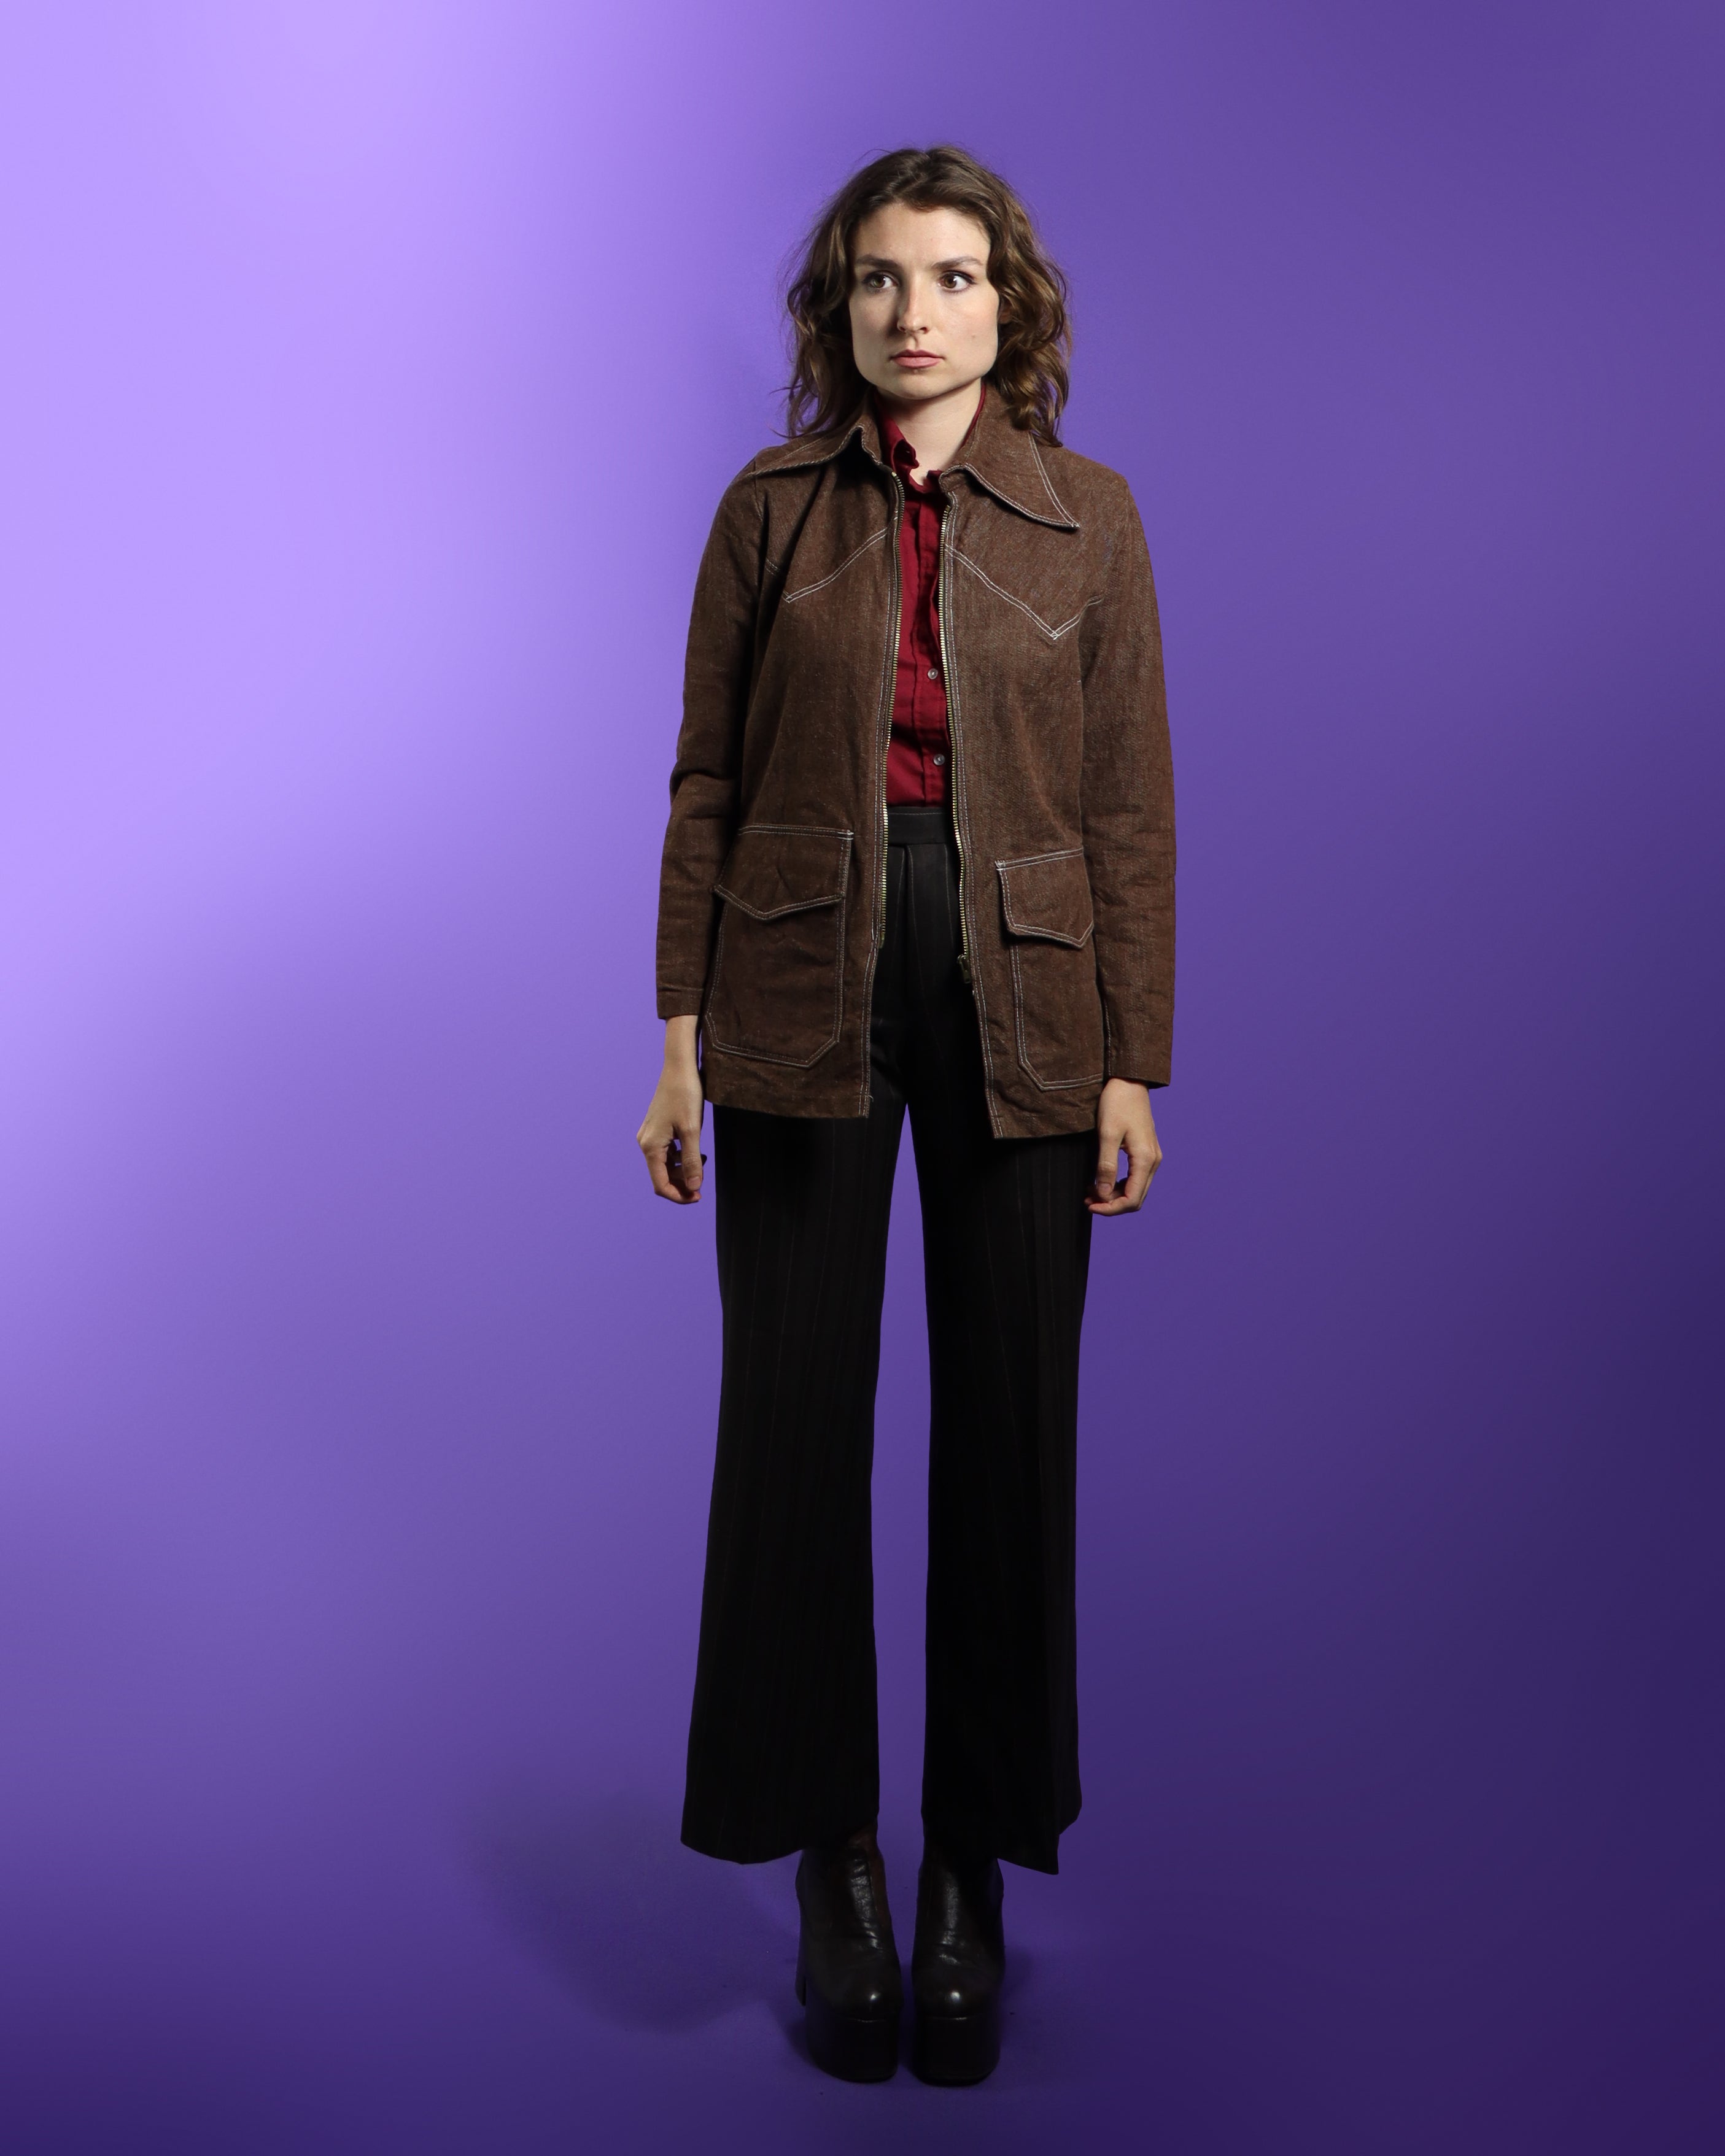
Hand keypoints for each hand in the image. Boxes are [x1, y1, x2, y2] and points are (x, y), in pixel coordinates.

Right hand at [637, 1015, 705, 1203]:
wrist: (679, 1067)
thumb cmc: (685, 1095)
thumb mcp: (692, 1130)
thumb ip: (692, 1161)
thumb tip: (694, 1186)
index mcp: (651, 1146)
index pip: (660, 1184)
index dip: (678, 1195)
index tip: (698, 1197)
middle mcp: (645, 1143)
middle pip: (661, 1176)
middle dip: (682, 1184)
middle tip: (702, 1185)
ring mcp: (650, 1135)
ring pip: (665, 1165)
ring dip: (683, 1170)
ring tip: (702, 1161)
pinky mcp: (657, 1129)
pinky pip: (667, 1152)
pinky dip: (681, 1157)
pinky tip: (696, 1150)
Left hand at [1086, 1079, 1161, 1214]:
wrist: (1129, 1081)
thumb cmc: (1117, 1103)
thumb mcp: (1107, 1134)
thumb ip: (1106, 1166)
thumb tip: (1102, 1193)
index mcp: (1146, 1159)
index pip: (1132, 1199)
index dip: (1111, 1208)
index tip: (1090, 1205)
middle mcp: (1153, 1161)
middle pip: (1136, 1197)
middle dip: (1111, 1203)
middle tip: (1087, 1199)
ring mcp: (1151, 1156)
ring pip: (1135, 1188)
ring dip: (1114, 1195)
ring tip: (1090, 1190)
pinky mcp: (1145, 1151)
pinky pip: (1135, 1177)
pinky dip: (1118, 1183)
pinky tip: (1100, 1179)